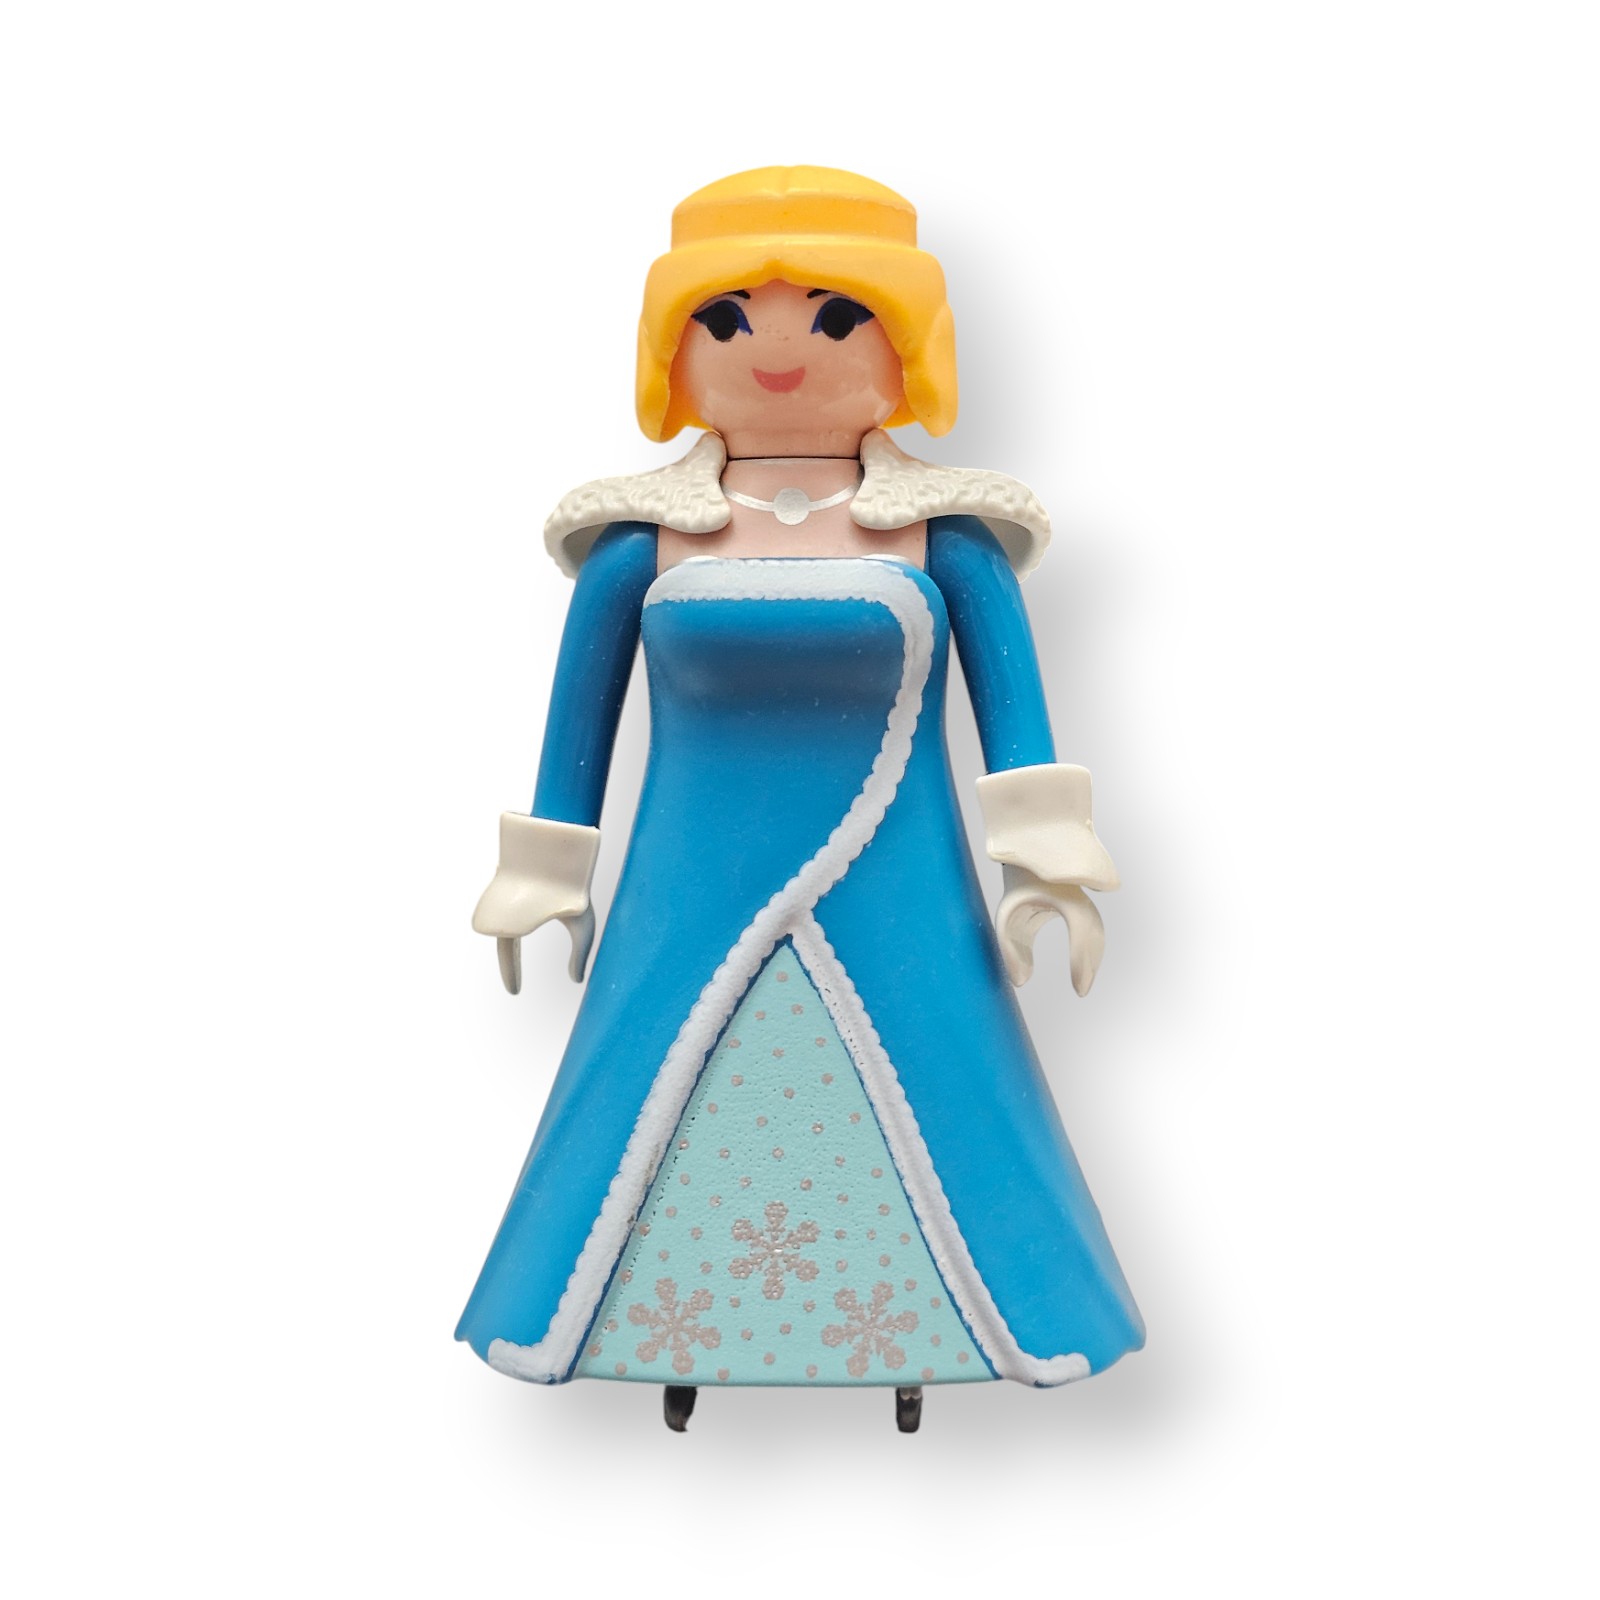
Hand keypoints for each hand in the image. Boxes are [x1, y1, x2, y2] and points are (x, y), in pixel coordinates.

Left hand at [471, 813, 600, 993]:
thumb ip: (578, 954)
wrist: (573, 845)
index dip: (510, 970)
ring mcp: (502, 891)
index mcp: (523, 918)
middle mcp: (508, 907)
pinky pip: (499, 901)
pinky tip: (530, 903)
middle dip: (510, 963)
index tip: (514, 992)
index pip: (509, 949)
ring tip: (545, 912)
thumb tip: (576, 980)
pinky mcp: (501, 873)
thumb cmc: (576, 884)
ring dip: (525, 922)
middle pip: (502, 939)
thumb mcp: (582, 925)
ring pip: (505, 918)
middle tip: (515, 987)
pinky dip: (510, 909)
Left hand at [994, 864, 1105, 995]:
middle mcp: (1078, 894)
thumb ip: (1010, 950)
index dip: (1080, 959)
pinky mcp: (1082, 903)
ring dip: (1093, 958)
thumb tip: (1021, 983)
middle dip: (1090, 964)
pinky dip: (1090, 949)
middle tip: (1082, 991)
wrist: (1026, 858)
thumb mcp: (1006, 917)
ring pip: (1097, 930)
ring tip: (1083, 982)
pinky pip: (1093, 927)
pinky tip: (1084, 967)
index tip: (1077, 986)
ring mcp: (1083, 897)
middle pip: (1094, 932)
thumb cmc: (1015, 887)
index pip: (1080, 927)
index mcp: (1060, 892)